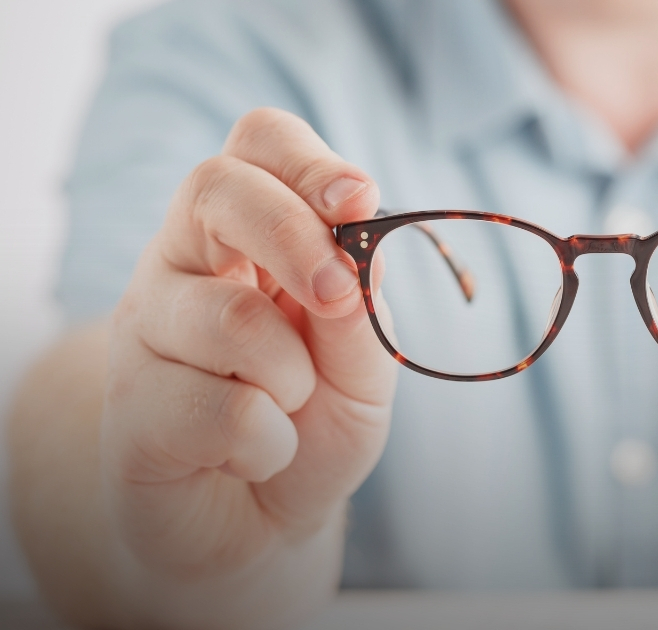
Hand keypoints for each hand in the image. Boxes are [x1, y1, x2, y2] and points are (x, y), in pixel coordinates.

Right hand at [102, 108, 396, 623]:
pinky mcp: (130, 407)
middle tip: (337, 297)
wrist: (263, 522)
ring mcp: (146, 330)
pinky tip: (252, 457)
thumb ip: (362, 310)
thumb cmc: (314, 425)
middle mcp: (183, 265)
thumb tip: (357, 249)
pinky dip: (269, 444)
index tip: (358, 199)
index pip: (257, 146)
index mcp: (245, 237)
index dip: (308, 160)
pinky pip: (225, 410)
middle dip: (295, 236)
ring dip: (294, 381)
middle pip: (215, 188)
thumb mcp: (364, 369)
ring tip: (287, 410)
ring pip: (231, 318)